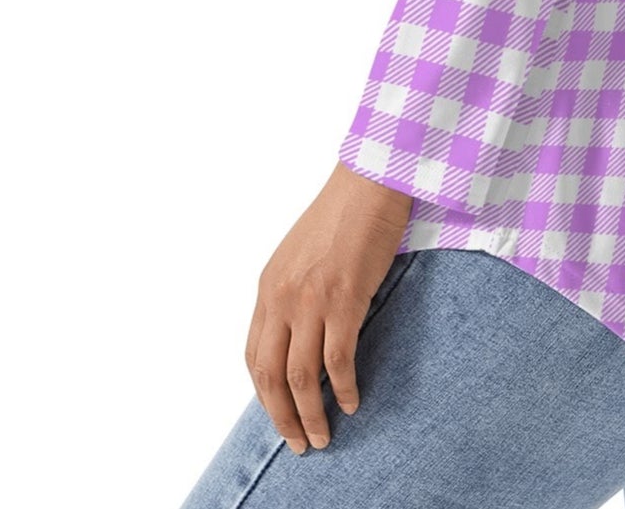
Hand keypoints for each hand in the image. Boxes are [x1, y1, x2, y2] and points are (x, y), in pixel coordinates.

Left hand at [244, 162, 413, 453]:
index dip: (265, 394)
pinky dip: (345, 388)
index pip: (255, 356)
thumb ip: (293, 294)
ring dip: (311, 414)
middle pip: (270, 375)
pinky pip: (339, 360)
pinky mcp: (345, 299)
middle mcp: (282, 297)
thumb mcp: (299, 256)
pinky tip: (353, 401)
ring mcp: (312, 300)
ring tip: (323, 435)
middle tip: (299, 442)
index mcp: (268, 287)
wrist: (369, 181)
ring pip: (301, 377)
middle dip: (282, 417)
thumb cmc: (342, 214)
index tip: (280, 415)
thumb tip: (300, 336)